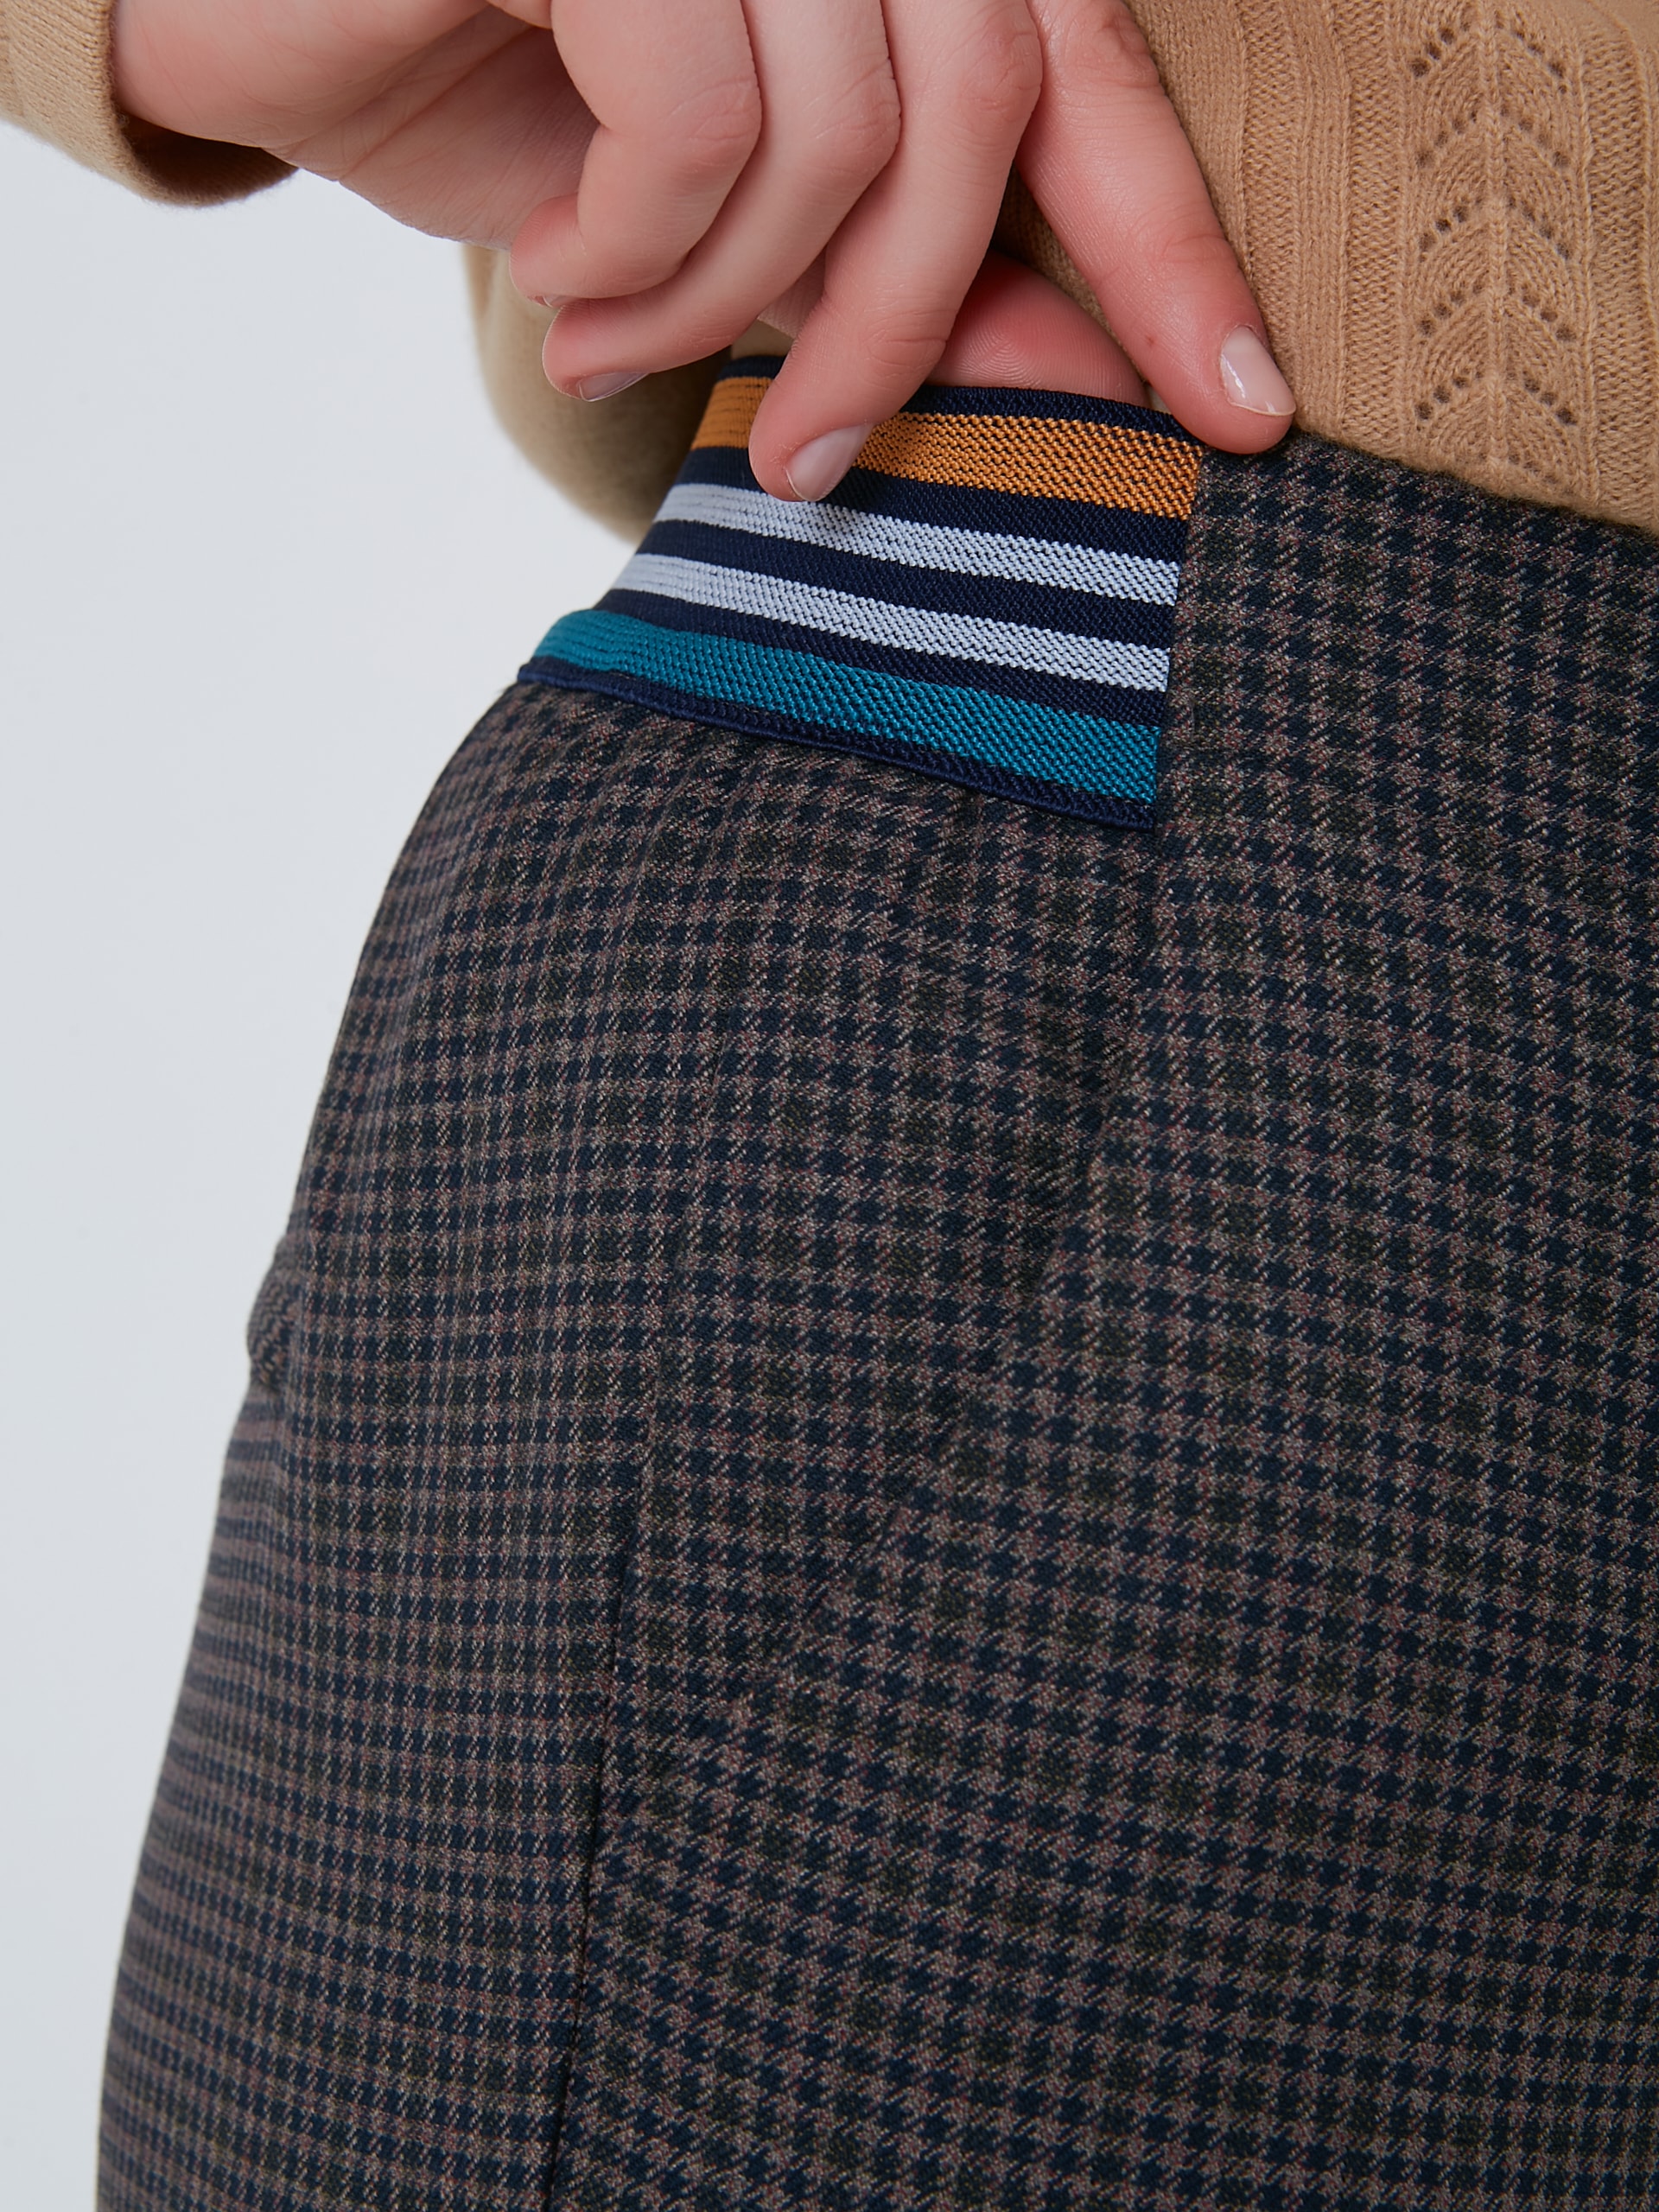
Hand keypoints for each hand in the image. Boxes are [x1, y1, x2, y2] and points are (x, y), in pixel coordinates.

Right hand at [112, 0, 1291, 505]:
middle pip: (981, 103)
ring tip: (609, 337)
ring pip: (838, 126)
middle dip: (908, 320)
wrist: (263, 9)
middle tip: (817, 462)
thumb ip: (901, 264)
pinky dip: (636, 240)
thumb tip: (1082, 376)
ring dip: (723, 295)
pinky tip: (558, 269)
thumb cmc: (510, 95)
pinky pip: (696, 111)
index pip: (1079, 62)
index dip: (1171, 243)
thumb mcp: (739, 209)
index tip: (1243, 411)